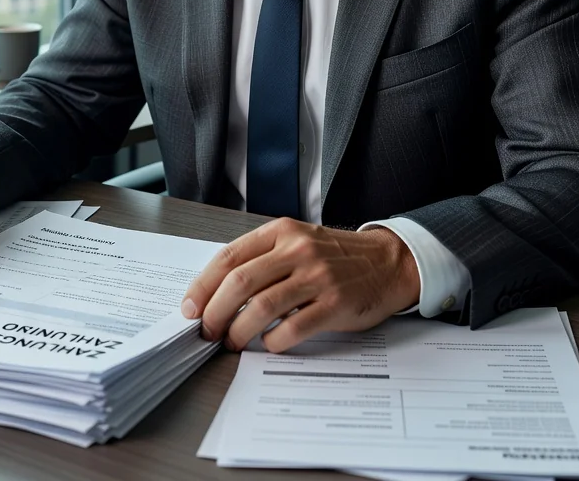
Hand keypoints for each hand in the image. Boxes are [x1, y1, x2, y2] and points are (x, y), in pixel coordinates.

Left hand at [180, 218, 419, 352]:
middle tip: (206, 331)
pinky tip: (268, 345)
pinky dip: (272, 342)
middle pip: (239, 283)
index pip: (229, 257)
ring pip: (261, 307)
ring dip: (238, 331)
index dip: (202, 285)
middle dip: (214, 312)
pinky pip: (292, 328)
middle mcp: (296, 250)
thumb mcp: (298, 242)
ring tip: (232, 342)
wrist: (388, 262)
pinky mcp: (334, 304)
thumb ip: (263, 259)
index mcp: (281, 232)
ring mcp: (317, 277)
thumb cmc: (336, 256)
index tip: (189, 308)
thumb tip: (217, 292)